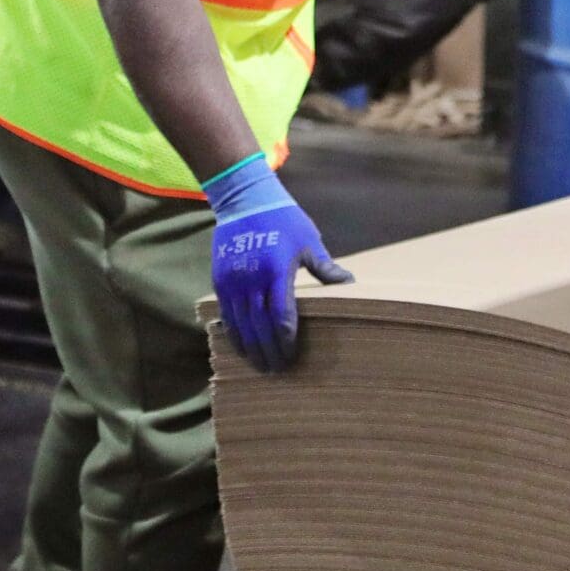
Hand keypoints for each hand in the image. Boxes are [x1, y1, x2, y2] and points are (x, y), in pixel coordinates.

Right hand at [204, 153, 352, 371]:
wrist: (244, 199)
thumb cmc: (284, 218)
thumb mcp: (308, 241)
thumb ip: (325, 267)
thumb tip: (349, 284)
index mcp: (277, 270)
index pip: (281, 316)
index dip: (286, 341)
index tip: (292, 357)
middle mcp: (252, 279)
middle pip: (260, 327)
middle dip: (269, 351)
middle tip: (277, 371)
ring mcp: (232, 281)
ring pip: (240, 325)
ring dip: (250, 348)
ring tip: (260, 366)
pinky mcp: (219, 280)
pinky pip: (225, 314)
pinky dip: (234, 334)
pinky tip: (242, 347)